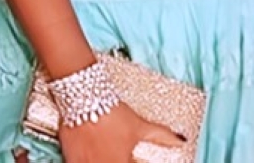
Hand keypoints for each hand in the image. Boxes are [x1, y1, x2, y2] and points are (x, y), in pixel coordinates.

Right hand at [59, 102, 184, 161]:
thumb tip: (182, 140)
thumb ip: (162, 136)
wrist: (84, 97)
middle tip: (118, 157)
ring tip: (105, 157)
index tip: (133, 161)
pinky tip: (91, 160)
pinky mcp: (71, 161)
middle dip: (116, 162)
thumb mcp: (139, 125)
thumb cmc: (112, 112)